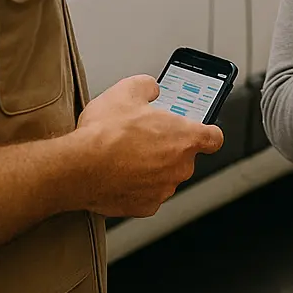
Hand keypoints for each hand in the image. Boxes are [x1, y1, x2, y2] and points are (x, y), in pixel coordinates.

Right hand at [73, 75, 223, 217]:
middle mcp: (180, 166)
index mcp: (184, 137)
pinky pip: (147, 194)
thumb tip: (152, 88)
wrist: (79, 168)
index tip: (200, 131)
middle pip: (184, 157)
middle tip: (143, 138)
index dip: (206, 132)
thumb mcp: (127, 90)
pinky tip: (120, 175)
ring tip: (126, 156)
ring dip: (151, 168)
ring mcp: (163, 189)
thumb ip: (148, 85)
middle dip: (167, 148)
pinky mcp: (145, 207)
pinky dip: (137, 187)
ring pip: (165, 176)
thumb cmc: (105, 133)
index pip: (213, 138)